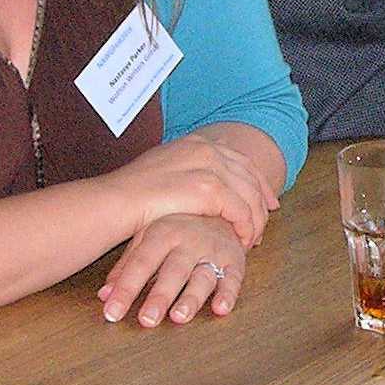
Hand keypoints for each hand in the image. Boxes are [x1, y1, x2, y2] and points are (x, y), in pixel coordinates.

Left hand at [100, 213, 247, 326]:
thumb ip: (126, 267)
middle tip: (147, 320)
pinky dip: (228, 295)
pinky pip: (233, 279)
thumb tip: (104, 296)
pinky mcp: (234, 261)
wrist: (220, 208)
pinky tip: (220, 309)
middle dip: (160, 296)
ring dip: (191, 298)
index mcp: (162, 234)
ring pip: (201, 277)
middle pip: (172, 272)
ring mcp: (212, 251)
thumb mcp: (148, 239)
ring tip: (179, 317)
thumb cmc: (178, 228)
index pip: (140, 264)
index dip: (125, 288)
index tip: (112, 313)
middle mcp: (188, 242)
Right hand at [111, 131, 279, 247]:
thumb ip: (186, 173)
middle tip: (269, 218)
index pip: (238, 159)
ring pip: (249, 195)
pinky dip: (245, 228)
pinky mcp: (210, 188)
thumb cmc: (131, 195)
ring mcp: (209, 166)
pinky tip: (243, 241)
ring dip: (254, 220)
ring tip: (252, 239)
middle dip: (263, 199)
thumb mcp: (163, 173)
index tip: (266, 197)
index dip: (256, 179)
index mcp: (196, 143)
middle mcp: (206, 149)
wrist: (116, 202)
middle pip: (249, 174)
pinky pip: (241, 211)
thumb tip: (199, 184)